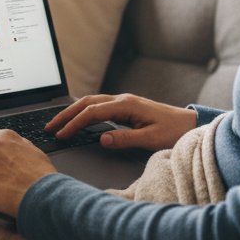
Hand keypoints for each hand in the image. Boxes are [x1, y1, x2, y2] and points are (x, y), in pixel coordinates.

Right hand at [46, 94, 196, 152]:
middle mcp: (123, 100)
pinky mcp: (127, 107)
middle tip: (49, 127)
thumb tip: (101, 138)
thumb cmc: (174, 132)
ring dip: (73, 112)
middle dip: (66, 114)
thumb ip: (125, 139)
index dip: (73, 124)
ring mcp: (125, 102)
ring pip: (92, 102)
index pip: (92, 113)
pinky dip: (84, 112)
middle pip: (87, 103)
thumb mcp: (150, 139)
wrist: (190, 124)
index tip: (60, 135)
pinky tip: (79, 120)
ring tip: (58, 124)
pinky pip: (99, 106)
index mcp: (126, 105)